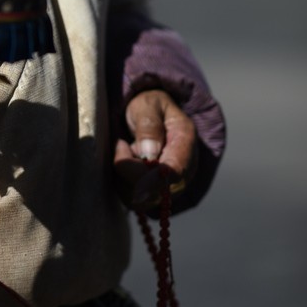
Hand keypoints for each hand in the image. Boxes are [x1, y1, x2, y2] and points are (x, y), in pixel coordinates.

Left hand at [113, 89, 196, 210]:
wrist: (154, 115)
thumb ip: (149, 125)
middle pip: (154, 192)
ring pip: (142, 200)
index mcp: (185, 142)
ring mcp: (174, 185)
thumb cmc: (150, 107)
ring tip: (127, 152)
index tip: (121, 146)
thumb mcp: (147, 105)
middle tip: (122, 144)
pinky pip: (136, 201)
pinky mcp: (160, 194)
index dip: (142, 171)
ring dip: (124, 178)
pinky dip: (123, 185)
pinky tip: (126, 164)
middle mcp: (185, 169)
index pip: (171, 173)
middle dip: (128, 172)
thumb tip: (149, 154)